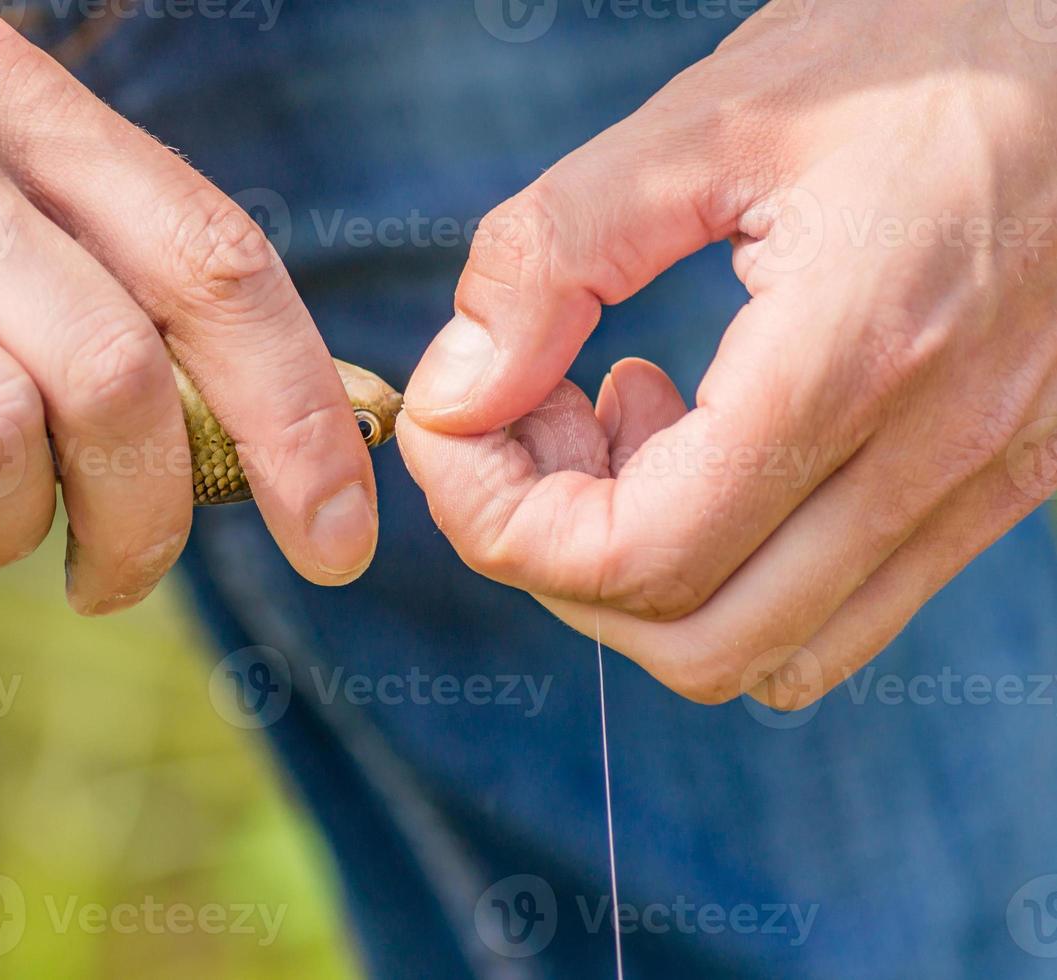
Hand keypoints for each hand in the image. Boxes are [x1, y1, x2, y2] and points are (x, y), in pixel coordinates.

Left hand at [398, 0, 1056, 706]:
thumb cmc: (911, 46)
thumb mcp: (702, 119)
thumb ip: (551, 260)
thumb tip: (454, 395)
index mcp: (851, 359)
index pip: (634, 558)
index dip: (499, 522)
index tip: (454, 430)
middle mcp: (936, 454)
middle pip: (693, 638)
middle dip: (560, 556)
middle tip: (532, 423)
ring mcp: (986, 481)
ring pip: (772, 649)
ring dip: (650, 572)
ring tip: (625, 423)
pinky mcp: (1007, 477)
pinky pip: (845, 607)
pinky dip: (739, 564)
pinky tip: (711, 432)